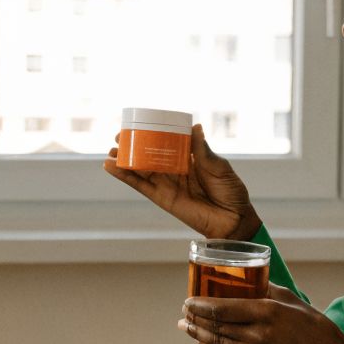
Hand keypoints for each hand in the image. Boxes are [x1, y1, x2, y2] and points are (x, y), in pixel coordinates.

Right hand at [103, 124, 261, 239]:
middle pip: (148, 156)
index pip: (166, 143)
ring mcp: (167, 184)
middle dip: (133, 147)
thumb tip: (195, 127)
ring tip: (109, 153)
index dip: (151, 134)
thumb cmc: (230, 191)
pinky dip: (126, 177)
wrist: (233, 219)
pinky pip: (141, 186)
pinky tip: (111, 168)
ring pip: (140, 170)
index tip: (137, 125)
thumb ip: (202, 150)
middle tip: (117, 137)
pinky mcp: (161, 198)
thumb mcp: (218, 166)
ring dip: (124, 162)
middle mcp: (174, 170)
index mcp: (188, 158)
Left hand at [178, 284, 343, 343]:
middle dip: (195, 319)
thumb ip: (269, 291)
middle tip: (183, 312)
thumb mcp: (295, 301)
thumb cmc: (318, 329)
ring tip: (186, 327)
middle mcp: (259, 334)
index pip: (222, 308)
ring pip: (219, 343)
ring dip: (199, 334)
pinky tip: (204, 343)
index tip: (188, 301)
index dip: (200, 305)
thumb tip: (250, 282)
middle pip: (216, 326)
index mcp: (267, 312)